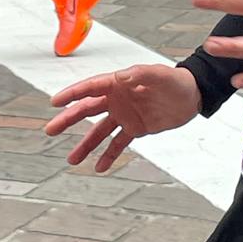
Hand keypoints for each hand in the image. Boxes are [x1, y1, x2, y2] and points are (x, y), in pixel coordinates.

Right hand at [45, 64, 200, 171]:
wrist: (192, 95)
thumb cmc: (174, 80)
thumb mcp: (158, 74)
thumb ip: (140, 74)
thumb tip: (121, 77)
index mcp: (118, 83)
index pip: (89, 88)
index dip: (72, 95)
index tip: (54, 102)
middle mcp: (117, 99)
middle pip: (86, 110)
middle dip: (68, 120)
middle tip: (50, 130)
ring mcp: (124, 115)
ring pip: (99, 132)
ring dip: (85, 145)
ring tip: (71, 159)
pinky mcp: (135, 129)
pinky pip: (118, 144)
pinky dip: (109, 156)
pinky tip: (98, 167)